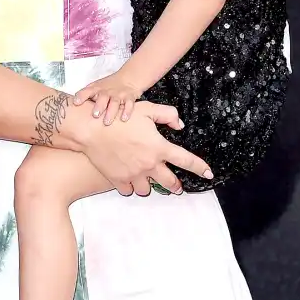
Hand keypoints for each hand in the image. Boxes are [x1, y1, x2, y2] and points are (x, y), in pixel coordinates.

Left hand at [73, 72, 144, 123]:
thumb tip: (72, 109)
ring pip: (115, 103)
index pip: (87, 91)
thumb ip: (87, 96)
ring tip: (107, 122)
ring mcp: (119, 94)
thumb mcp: (96, 87)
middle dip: (99, 106)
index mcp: (97, 89)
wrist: (128, 78)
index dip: (81, 96)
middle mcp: (107, 91)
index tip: (76, 102)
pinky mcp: (129, 98)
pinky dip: (127, 111)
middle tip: (95, 115)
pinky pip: (129, 105)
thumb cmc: (108, 86)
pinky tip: (123, 119)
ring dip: (111, 112)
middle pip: (102, 98)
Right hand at [78, 101, 211, 196]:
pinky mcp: (118, 179)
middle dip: (176, 185)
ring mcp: (133, 174)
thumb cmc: (119, 118)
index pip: (186, 161)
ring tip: (148, 180)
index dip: (200, 168)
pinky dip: (130, 186)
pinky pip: (128, 190)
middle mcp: (149, 164)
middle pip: (170, 182)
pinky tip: (130, 180)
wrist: (92, 129)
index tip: (208, 174)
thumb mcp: (147, 109)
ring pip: (147, 190)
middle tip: (177, 186)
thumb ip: (167, 114)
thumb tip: (179, 124)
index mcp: (159, 147)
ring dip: (149, 186)